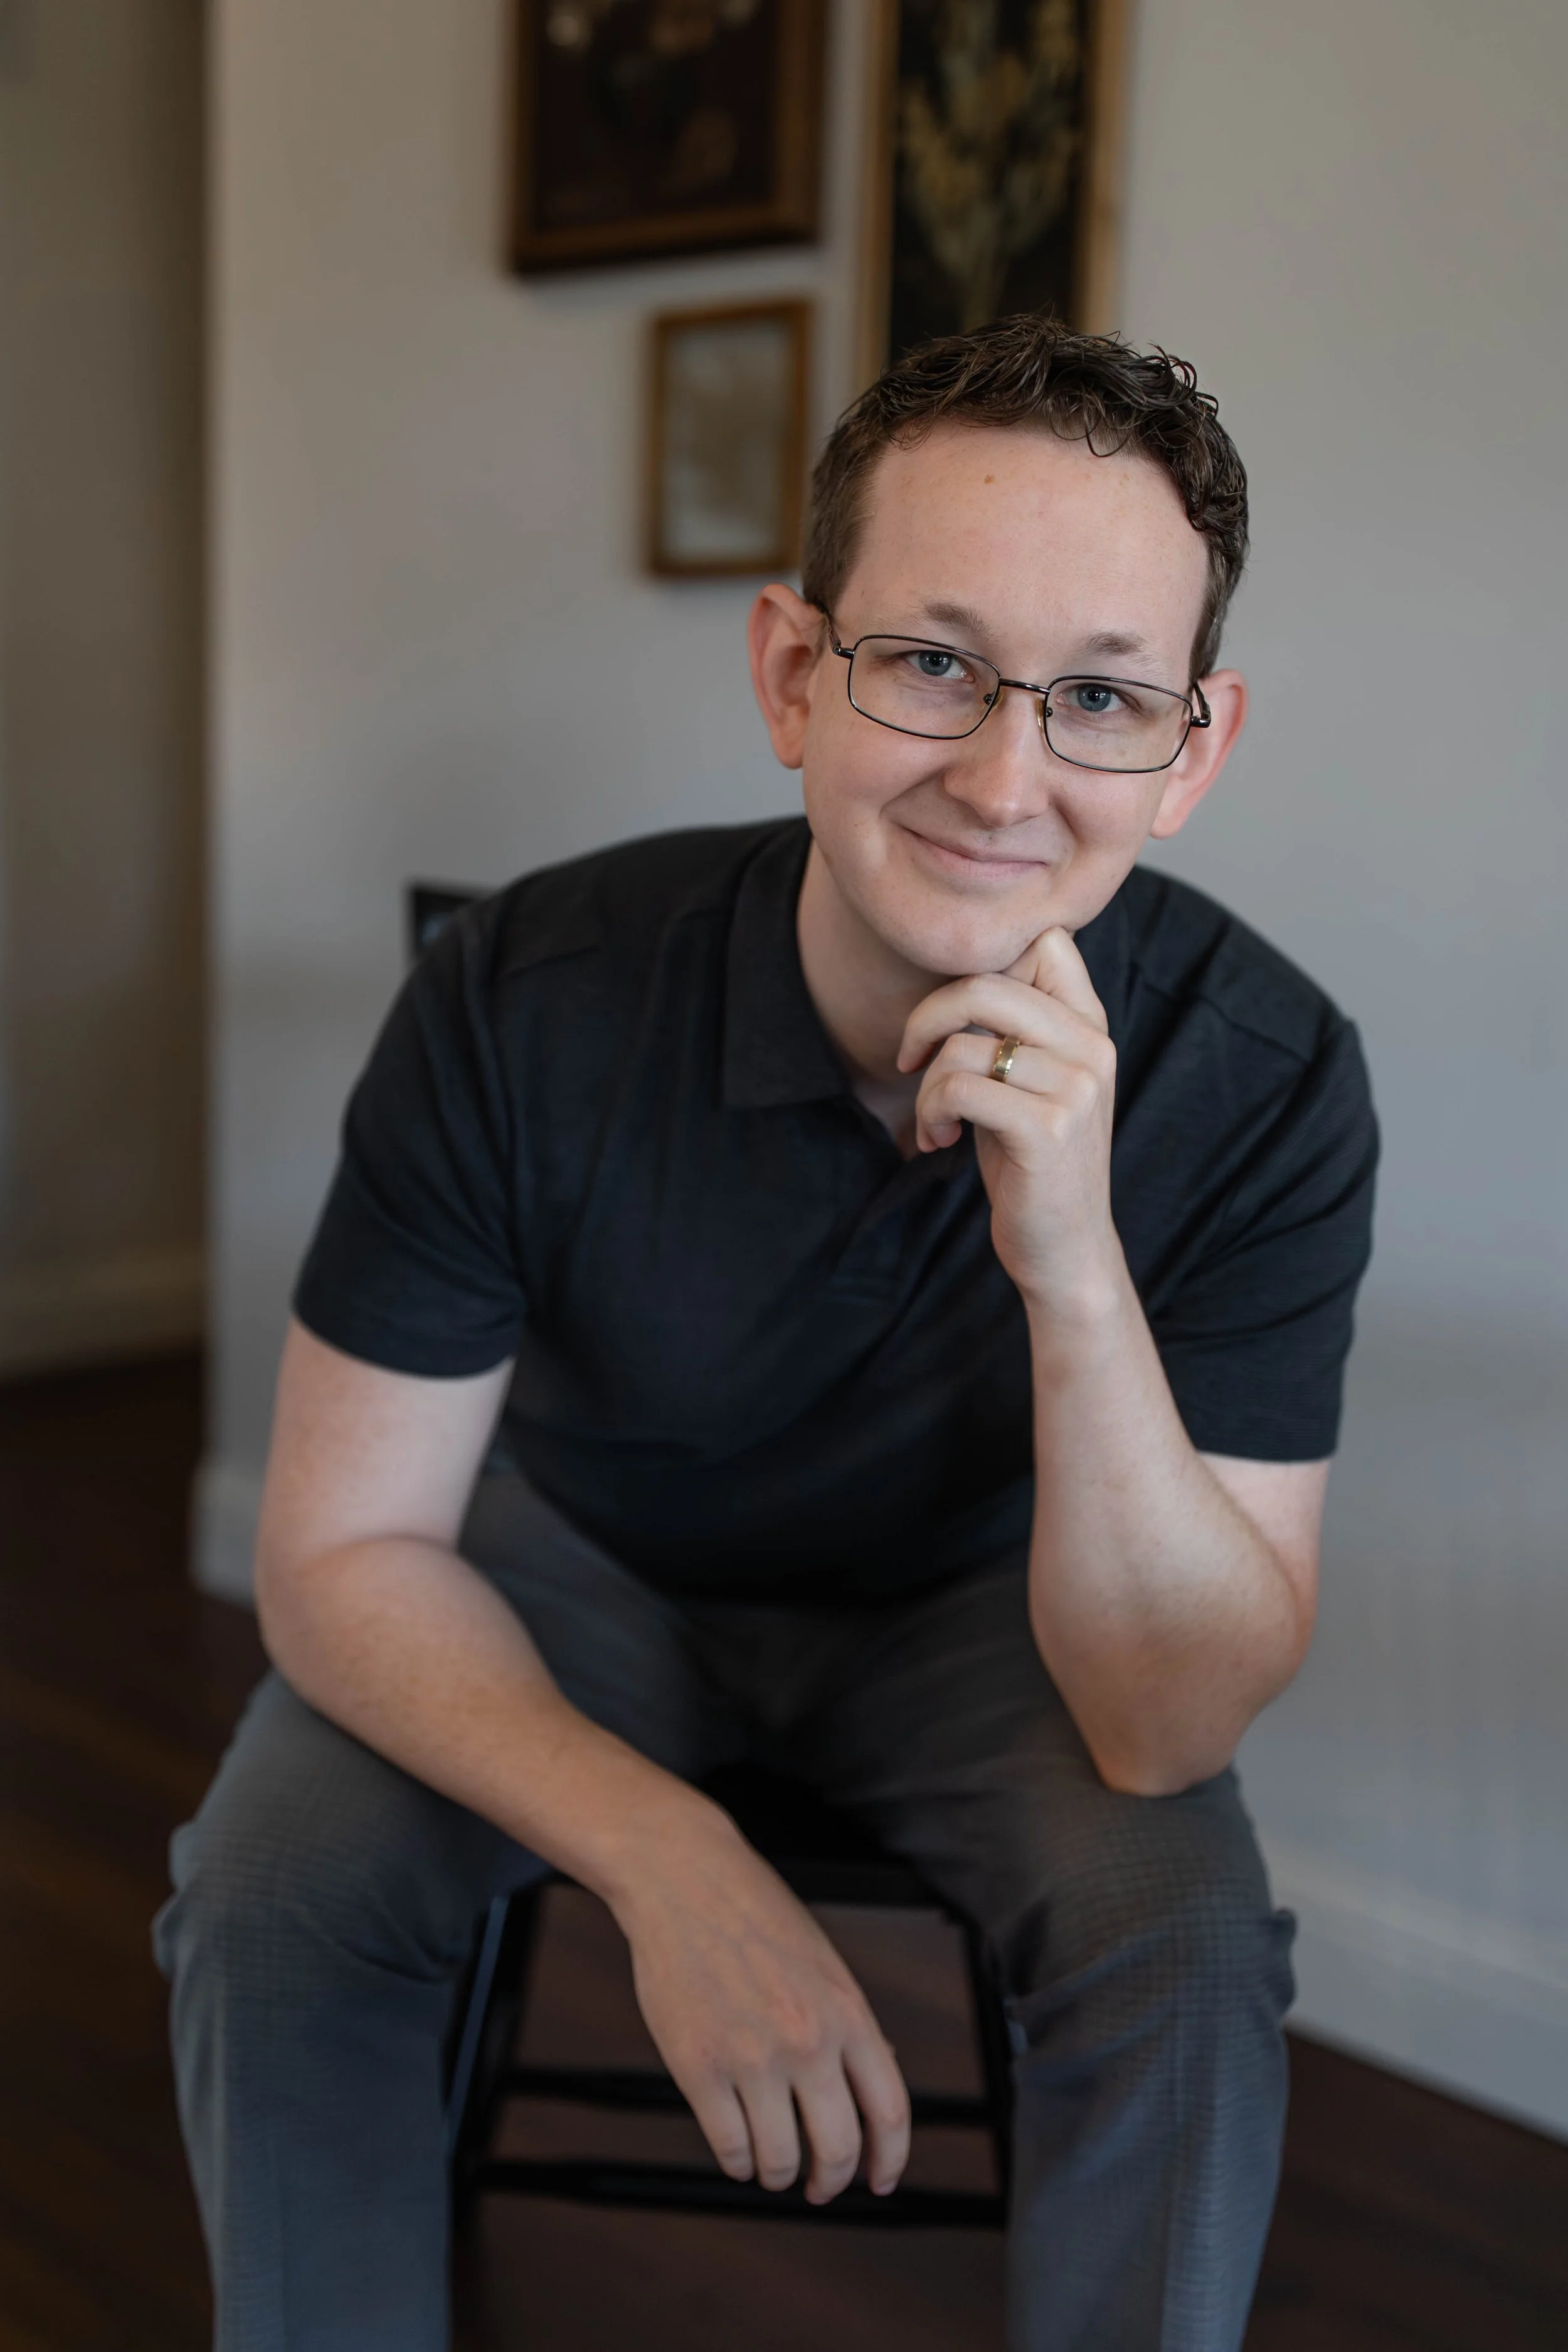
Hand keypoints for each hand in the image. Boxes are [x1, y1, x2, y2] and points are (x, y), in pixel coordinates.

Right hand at [610, 1805, 910, 2203]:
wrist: (684, 1878)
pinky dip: (736, 2162)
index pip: (890, 2112)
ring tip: (772, 2164)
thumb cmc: (754, 1915)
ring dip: (778, 2174)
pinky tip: (736, 2149)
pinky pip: (729, 2148)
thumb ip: (848, 2025)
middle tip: (820, 2186)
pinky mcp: (699, 2067)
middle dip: (831, 2181)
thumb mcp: (824, 1964)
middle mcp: (808, 2040)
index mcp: (848, 2011)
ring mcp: (752, 2057)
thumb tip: (872, 2086)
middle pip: (838, 2150)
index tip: (880, 2180)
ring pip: (779, 2160)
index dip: (890, 2160)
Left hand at [897, 927, 1120, 1314]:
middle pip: (984, 982)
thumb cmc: (1031, 1161)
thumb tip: (955, 971)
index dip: (983, 965)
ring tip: (936, 1122)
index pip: (1043, 940)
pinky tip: (941, 1141)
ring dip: (926, 1087)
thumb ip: (1013, 1025)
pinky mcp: (1048, 1128)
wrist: (1065, 1248)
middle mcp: (1092, 1048)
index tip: (958, 1018)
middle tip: (911, 1060)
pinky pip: (958, 1087)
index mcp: (1091, 1026)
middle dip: (927, 1019)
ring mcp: (1075, 1087)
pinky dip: (932, 1114)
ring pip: (961, 1044)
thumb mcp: (1030, 1081)